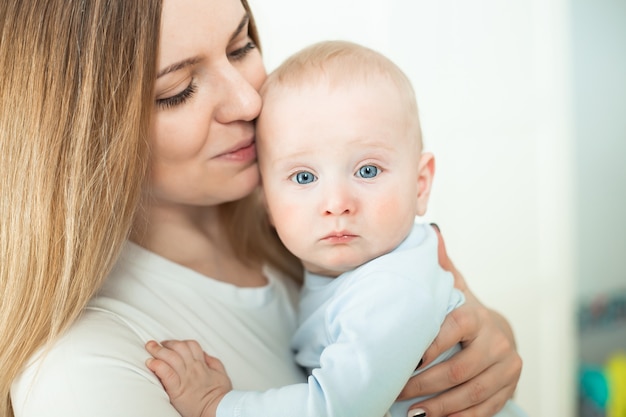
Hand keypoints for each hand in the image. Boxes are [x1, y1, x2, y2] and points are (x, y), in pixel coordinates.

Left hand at [146, 340, 231, 416]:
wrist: (217, 409)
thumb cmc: (220, 395)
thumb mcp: (221, 374)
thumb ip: (213, 362)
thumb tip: (204, 354)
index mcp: (202, 364)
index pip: (191, 345)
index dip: (180, 342)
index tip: (171, 344)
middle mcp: (193, 368)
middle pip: (179, 348)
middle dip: (166, 343)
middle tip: (155, 344)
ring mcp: (185, 378)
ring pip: (171, 358)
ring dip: (158, 351)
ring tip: (150, 347)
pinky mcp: (177, 390)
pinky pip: (167, 374)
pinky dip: (157, 366)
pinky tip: (151, 363)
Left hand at [397, 224, 521, 416]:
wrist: (497, 332)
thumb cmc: (463, 311)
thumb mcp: (452, 287)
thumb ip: (439, 265)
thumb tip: (430, 231)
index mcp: (476, 316)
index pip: (451, 331)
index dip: (428, 347)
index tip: (403, 359)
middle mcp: (497, 342)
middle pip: (459, 370)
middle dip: (424, 384)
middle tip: (395, 392)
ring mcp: (507, 367)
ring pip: (472, 394)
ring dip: (439, 407)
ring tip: (410, 413)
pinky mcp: (509, 388)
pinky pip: (485, 409)